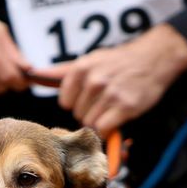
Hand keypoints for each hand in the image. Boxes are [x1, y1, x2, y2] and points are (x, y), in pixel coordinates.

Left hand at [30, 24, 186, 135]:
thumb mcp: (89, 60)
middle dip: (89, 111)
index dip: (77, 102)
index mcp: (81, 69)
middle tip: (105, 100)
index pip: (65, 102)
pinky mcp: (124, 107)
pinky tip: (117, 116)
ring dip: (101, 120)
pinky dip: (109, 128)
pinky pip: (104, 129)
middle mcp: (93, 81)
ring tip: (112, 106)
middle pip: (78, 114)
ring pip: (90, 123)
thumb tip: (33, 74)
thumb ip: (61, 72)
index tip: (90, 96)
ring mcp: (109, 94)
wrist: (153, 58)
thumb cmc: (118, 62)